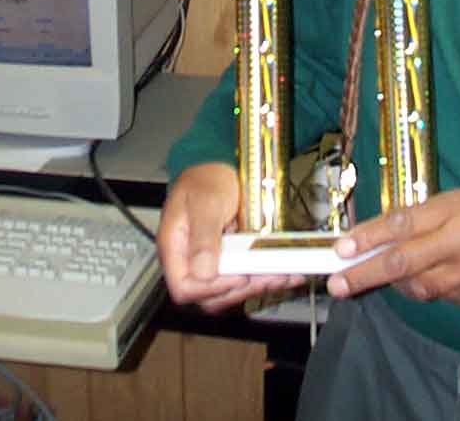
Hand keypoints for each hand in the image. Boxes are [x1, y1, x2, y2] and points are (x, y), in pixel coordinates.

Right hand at [156, 162, 302, 311]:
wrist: (221, 163)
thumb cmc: (206, 178)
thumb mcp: (205, 203)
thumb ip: (203, 237)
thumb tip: (203, 272)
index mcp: (175, 248)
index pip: (184, 287)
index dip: (209, 289)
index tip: (236, 276)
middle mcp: (192, 260)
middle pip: (209, 296)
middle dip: (241, 290)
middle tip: (267, 276)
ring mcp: (212, 261)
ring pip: (230, 291)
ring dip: (257, 286)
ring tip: (282, 275)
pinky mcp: (230, 259)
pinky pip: (244, 278)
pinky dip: (264, 277)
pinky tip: (284, 273)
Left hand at [326, 188, 459, 313]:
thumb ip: (439, 212)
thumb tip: (403, 225)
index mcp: (459, 212)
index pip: (403, 223)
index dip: (369, 235)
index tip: (343, 246)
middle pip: (401, 262)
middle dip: (364, 273)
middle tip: (337, 282)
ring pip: (420, 287)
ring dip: (394, 285)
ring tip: (376, 280)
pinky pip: (447, 298)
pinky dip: (431, 291)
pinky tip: (426, 284)